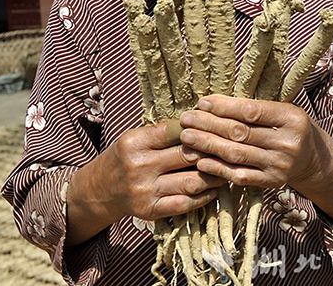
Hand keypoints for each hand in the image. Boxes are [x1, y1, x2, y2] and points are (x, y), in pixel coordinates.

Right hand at [66, 121, 224, 245]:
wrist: (99, 190)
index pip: (175, 130)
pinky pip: (186, 203)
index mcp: (135, 142)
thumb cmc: (124, 157)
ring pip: (192, 181)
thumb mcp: (136, 137)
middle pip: (187, 155)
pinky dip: (206, 196)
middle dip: (213, 149)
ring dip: (215, 174)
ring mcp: (145, 190)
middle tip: (233, 145)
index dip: (200, 127)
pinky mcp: (151, 211)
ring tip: (229, 167)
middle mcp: (139, 166)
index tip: (218, 125)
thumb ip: (163, 132)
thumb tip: (201, 122)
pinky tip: (216, 187)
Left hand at [179, 95, 317, 188]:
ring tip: (187, 137)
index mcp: (292, 118)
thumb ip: (252, 107)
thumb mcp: (280, 110)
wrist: (311, 158)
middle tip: (186, 119)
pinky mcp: (272, 183)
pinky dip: (218, 169)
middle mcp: (288, 143)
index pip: (251, 111)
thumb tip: (210, 102)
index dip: (224, 107)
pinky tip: (200, 161)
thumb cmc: (287, 127)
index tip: (202, 103)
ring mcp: (280, 165)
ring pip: (236, 154)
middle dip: (209, 125)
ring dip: (207, 145)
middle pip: (240, 133)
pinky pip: (240, 176)